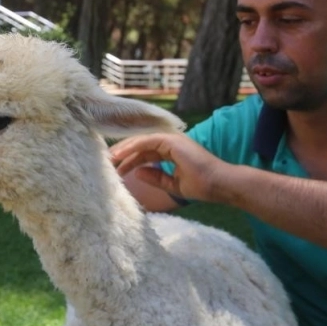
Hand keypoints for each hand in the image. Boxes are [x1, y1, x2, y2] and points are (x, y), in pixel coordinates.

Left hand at [109, 133, 232, 202]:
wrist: (219, 185)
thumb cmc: (202, 186)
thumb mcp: (173, 184)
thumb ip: (156, 177)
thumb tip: (137, 172)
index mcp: (171, 152)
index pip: (145, 153)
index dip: (130, 160)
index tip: (117, 169)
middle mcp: (170, 143)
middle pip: (140, 145)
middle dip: (123, 153)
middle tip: (108, 162)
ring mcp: (171, 139)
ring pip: (141, 141)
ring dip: (124, 149)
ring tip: (110, 159)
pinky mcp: (171, 140)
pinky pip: (146, 141)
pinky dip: (132, 147)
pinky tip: (120, 155)